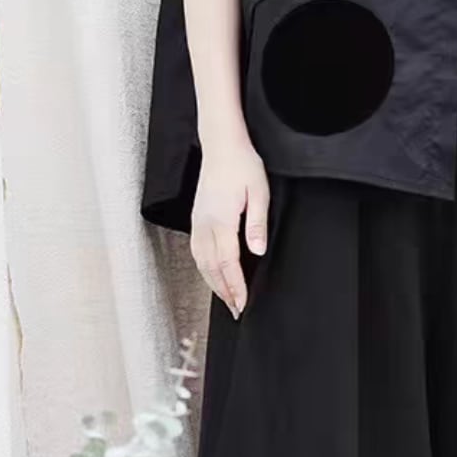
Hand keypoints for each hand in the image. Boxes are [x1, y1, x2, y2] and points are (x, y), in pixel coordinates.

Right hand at [190, 134, 269, 319]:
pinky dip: (204, 269)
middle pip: (211, 268)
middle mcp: (205, 224)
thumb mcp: (259, 192)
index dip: (235, 286)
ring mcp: (197, 222)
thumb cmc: (243, 166)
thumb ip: (257, 223)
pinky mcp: (196, 219)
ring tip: (226, 299)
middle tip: (237, 310)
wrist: (222, 146)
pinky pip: (197, 252)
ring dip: (213, 283)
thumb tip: (257, 251)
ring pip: (201, 262)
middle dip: (224, 291)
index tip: (243, 303)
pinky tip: (212, 276)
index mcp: (221, 220)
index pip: (228, 262)